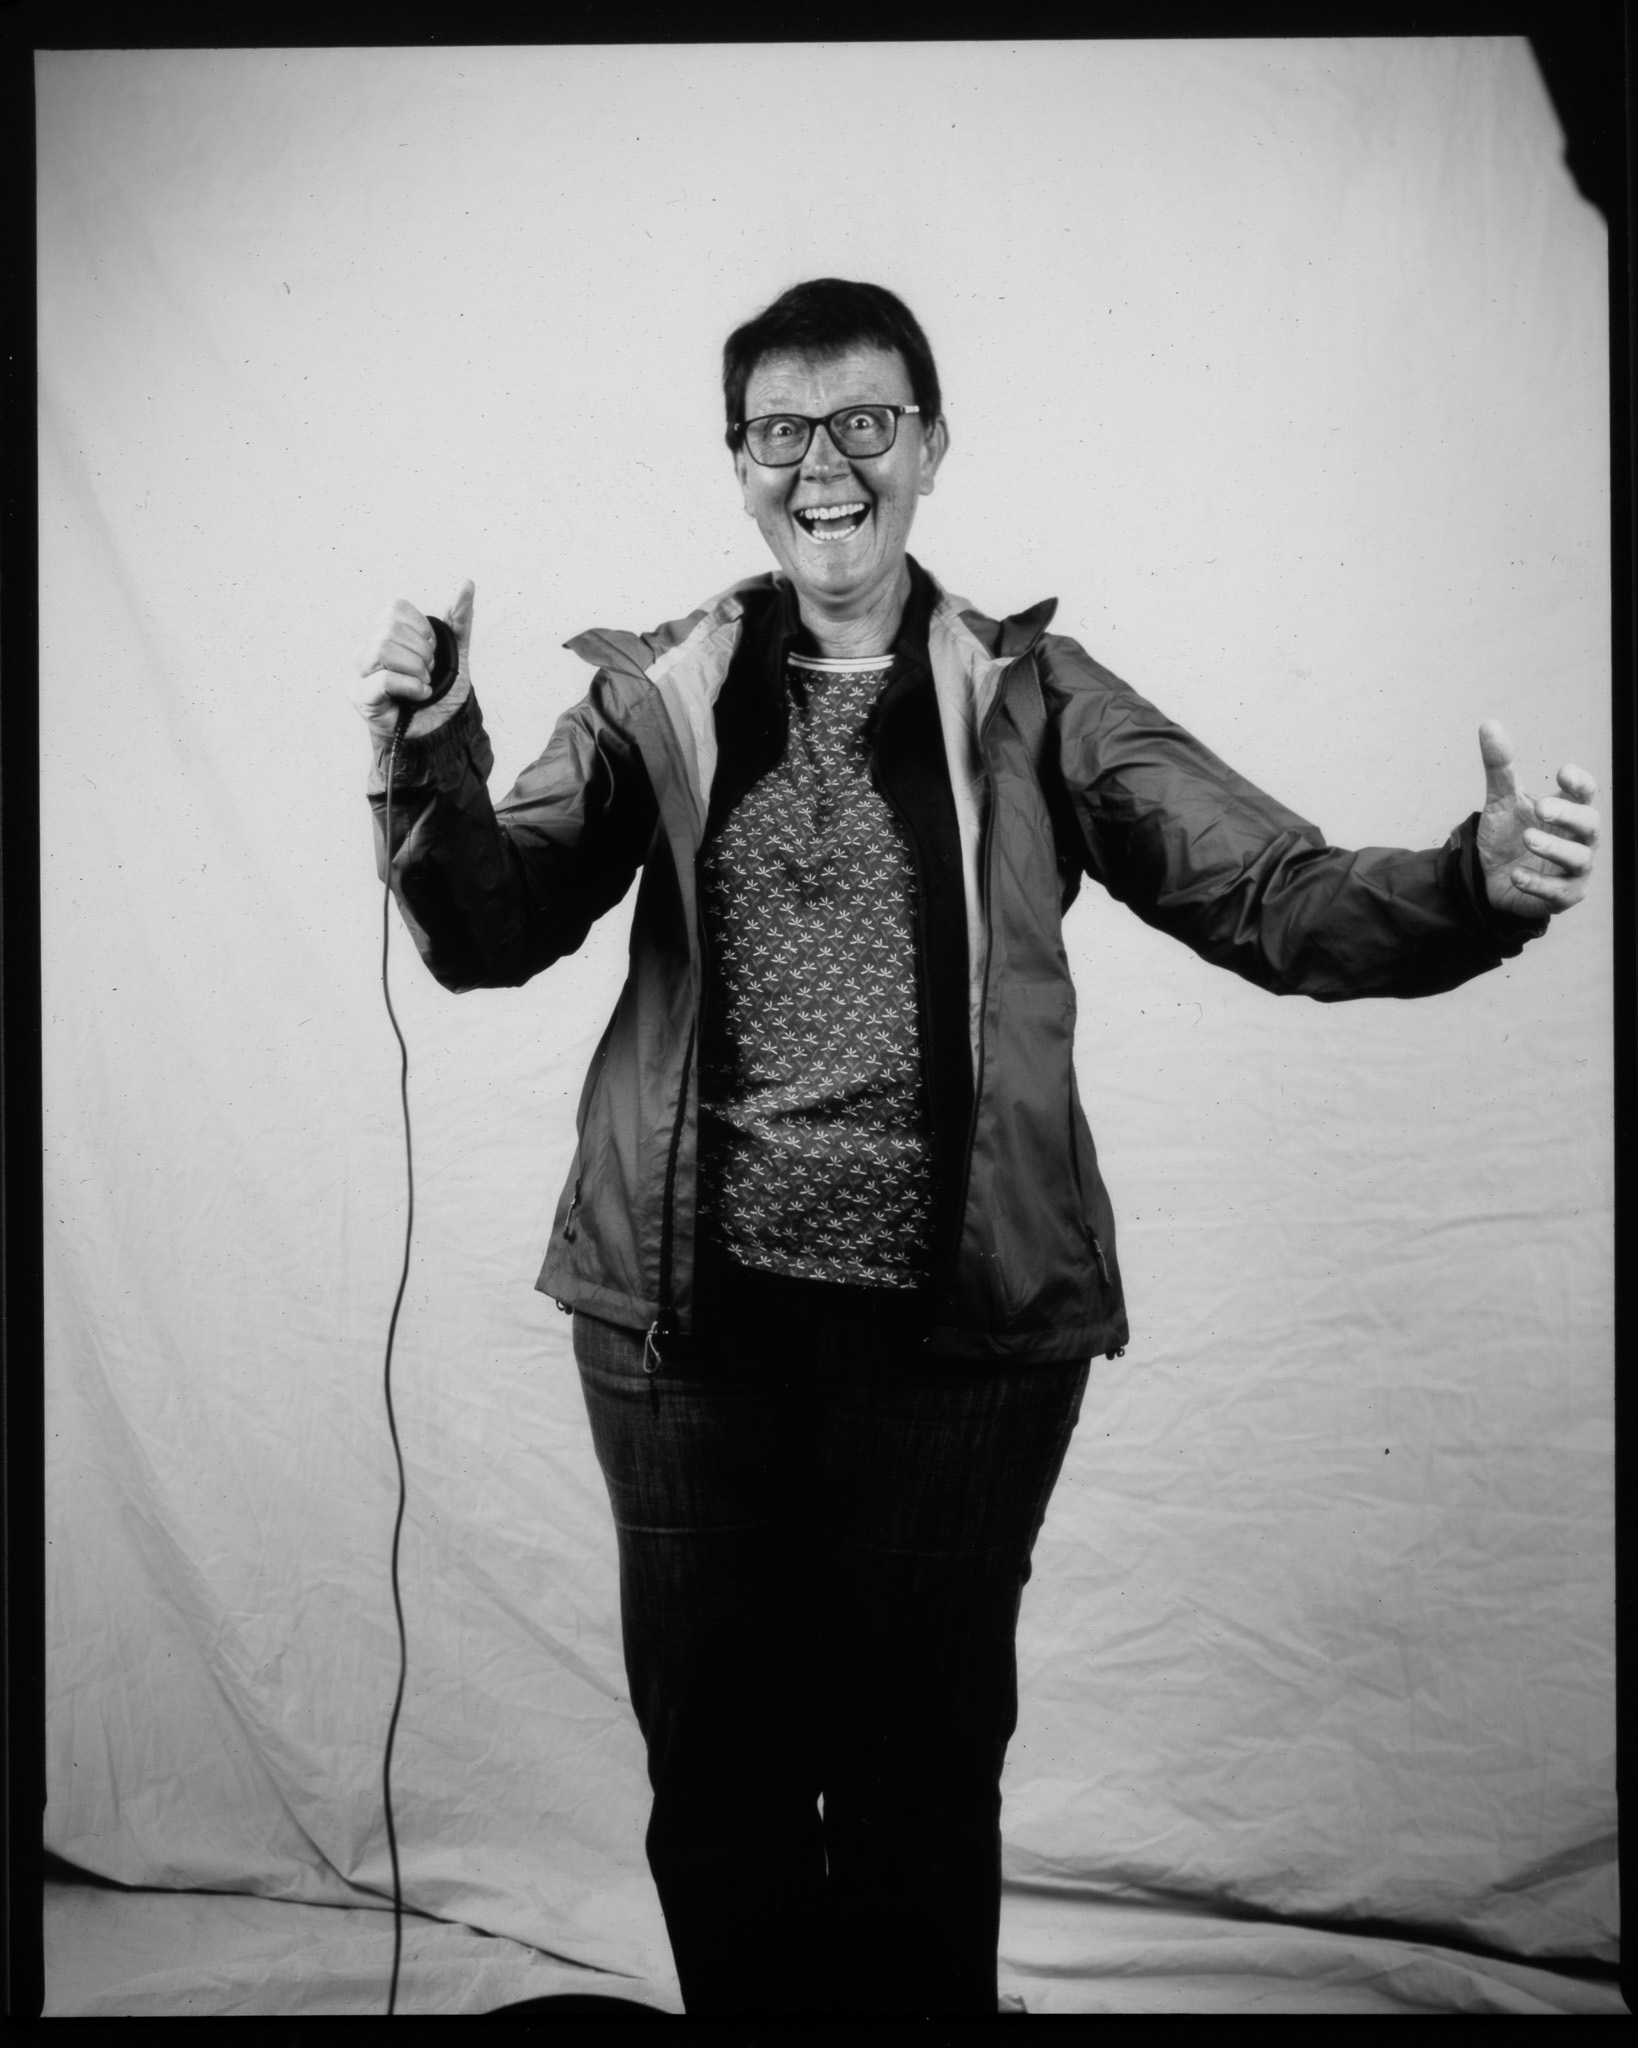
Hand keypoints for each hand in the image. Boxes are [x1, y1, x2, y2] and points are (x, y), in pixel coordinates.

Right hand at [352, 579, 475, 742]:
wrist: (442, 730)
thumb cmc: (442, 692)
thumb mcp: (457, 652)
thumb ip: (460, 620)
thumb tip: (468, 584)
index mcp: (384, 633)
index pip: (396, 609)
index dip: (422, 629)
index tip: (432, 651)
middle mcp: (367, 649)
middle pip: (390, 629)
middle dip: (422, 652)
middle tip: (429, 672)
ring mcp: (360, 673)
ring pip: (383, 649)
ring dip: (416, 669)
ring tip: (424, 684)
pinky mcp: (361, 697)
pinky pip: (382, 680)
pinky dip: (410, 686)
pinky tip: (420, 695)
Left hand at [1475, 720, 1598, 921]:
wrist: (1488, 878)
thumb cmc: (1507, 836)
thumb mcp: (1500, 800)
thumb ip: (1500, 767)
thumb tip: (1489, 724)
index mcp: (1568, 812)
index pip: (1586, 793)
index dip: (1580, 783)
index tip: (1562, 772)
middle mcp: (1578, 839)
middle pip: (1590, 824)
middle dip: (1569, 815)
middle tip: (1541, 807)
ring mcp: (1573, 870)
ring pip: (1579, 859)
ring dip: (1554, 848)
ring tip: (1527, 839)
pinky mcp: (1561, 897)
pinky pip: (1558, 892)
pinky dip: (1538, 883)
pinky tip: (1516, 875)